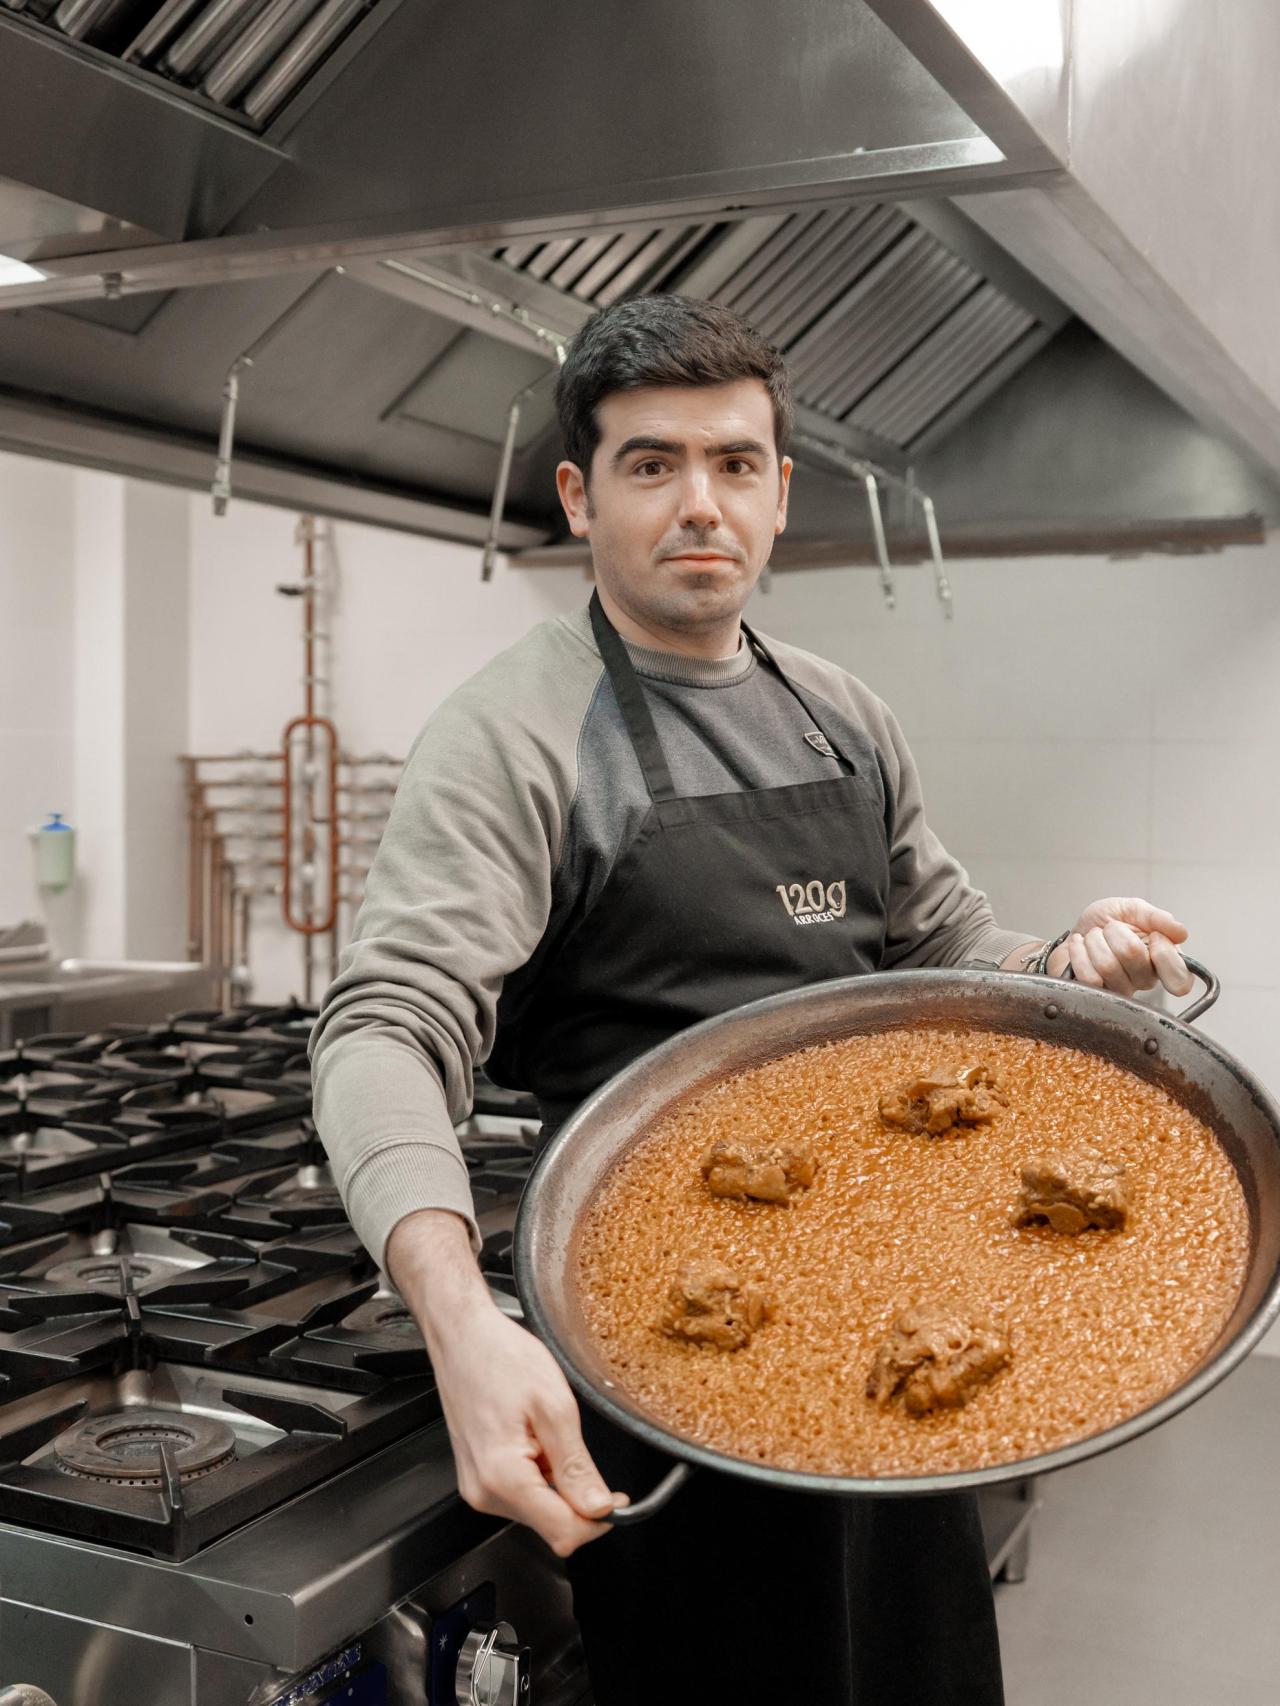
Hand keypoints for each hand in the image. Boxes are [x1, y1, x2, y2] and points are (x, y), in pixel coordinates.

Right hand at [427, 1296, 623, 1556]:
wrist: (462, 1336)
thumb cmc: (500, 1357)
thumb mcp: (554, 1406)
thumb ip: (577, 1466)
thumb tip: (598, 1507)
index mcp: (503, 1478)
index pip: (564, 1533)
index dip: (599, 1519)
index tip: (617, 1498)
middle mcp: (484, 1492)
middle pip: (551, 1527)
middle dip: (579, 1502)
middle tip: (586, 1455)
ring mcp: (477, 1487)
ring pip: (538, 1512)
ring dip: (559, 1485)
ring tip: (552, 1437)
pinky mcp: (478, 1477)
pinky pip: (522, 1494)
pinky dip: (540, 1476)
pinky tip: (537, 1439)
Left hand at [1062, 897, 1193, 997]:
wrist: (1077, 931)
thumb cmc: (1107, 922)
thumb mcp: (1133, 909)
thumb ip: (1156, 918)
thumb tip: (1181, 933)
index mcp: (1164, 962)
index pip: (1180, 980)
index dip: (1163, 953)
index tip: (1153, 935)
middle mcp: (1145, 980)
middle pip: (1134, 956)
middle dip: (1115, 931)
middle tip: (1111, 929)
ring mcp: (1120, 991)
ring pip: (1108, 966)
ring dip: (1095, 940)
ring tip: (1095, 937)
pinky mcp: (1095, 994)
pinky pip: (1089, 977)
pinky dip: (1079, 952)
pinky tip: (1081, 946)